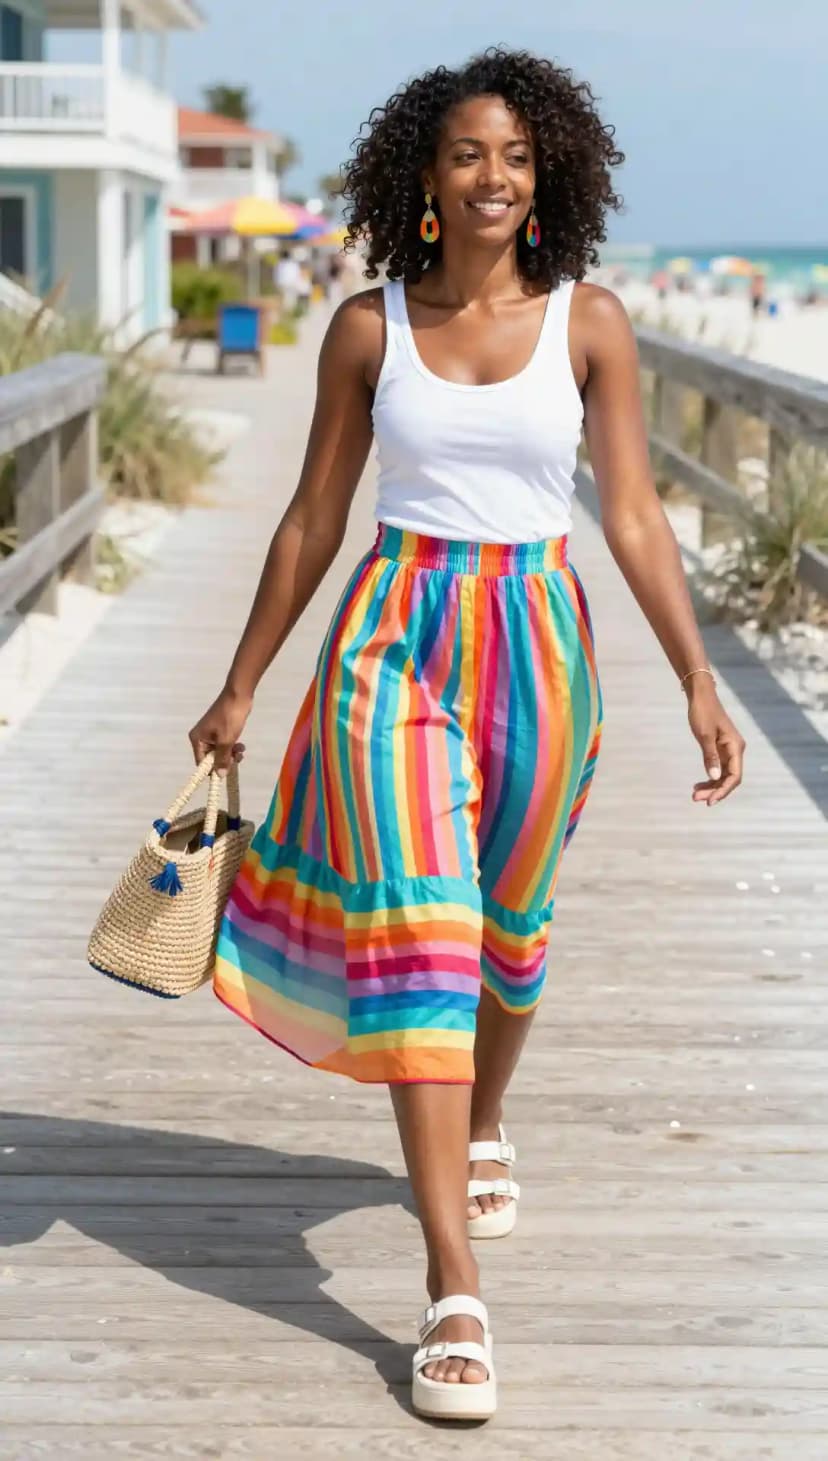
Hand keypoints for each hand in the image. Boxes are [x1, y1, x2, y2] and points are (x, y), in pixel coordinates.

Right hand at [189, 685, 252, 775]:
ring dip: (231, 754)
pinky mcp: (220, 731)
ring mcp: (211, 734)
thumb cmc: (229, 717)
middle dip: (225, 760)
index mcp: (197, 739)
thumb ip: (222, 758)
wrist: (238, 695)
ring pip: (220, 752)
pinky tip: (241, 745)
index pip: (201, 762)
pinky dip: (232, 747)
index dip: (213, 769)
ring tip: (241, 750)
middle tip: (237, 758)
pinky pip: (225, 745)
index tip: (226, 772)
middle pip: (211, 758)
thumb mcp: (226, 740)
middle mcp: (201, 738)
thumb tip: (219, 775)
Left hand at [686, 680, 744, 804]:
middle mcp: (735, 750)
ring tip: (695, 794)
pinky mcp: (720, 749)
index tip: (710, 801)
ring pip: (723, 775)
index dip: (723, 790)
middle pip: (729, 779)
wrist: (701, 696)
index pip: (734, 776)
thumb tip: (714, 777)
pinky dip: (709, 778)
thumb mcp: (704, 735)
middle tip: (696, 798)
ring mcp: (728, 751)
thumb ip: (710, 756)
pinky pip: (718, 769)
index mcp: (735, 747)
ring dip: (711, 786)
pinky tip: (699, 784)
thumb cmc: (703, 712)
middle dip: (715, 791)